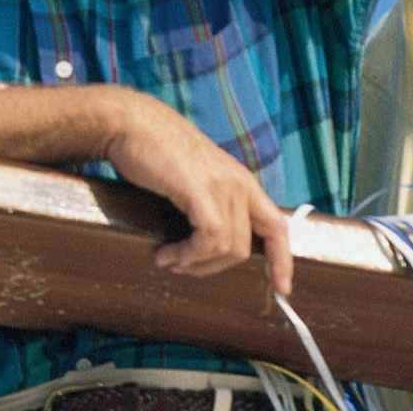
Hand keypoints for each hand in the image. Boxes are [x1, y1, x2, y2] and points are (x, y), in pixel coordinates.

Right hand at [102, 90, 292, 293]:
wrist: (130, 123)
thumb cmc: (154, 149)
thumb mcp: (195, 177)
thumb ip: (209, 202)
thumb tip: (206, 242)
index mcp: (242, 181)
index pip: (277, 226)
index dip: (282, 260)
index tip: (282, 288)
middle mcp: (239, 184)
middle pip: (245, 248)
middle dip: (212, 268)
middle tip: (181, 266)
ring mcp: (222, 186)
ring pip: (227, 248)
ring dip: (195, 264)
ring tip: (168, 260)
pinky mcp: (201, 190)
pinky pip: (209, 240)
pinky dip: (187, 255)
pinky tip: (165, 254)